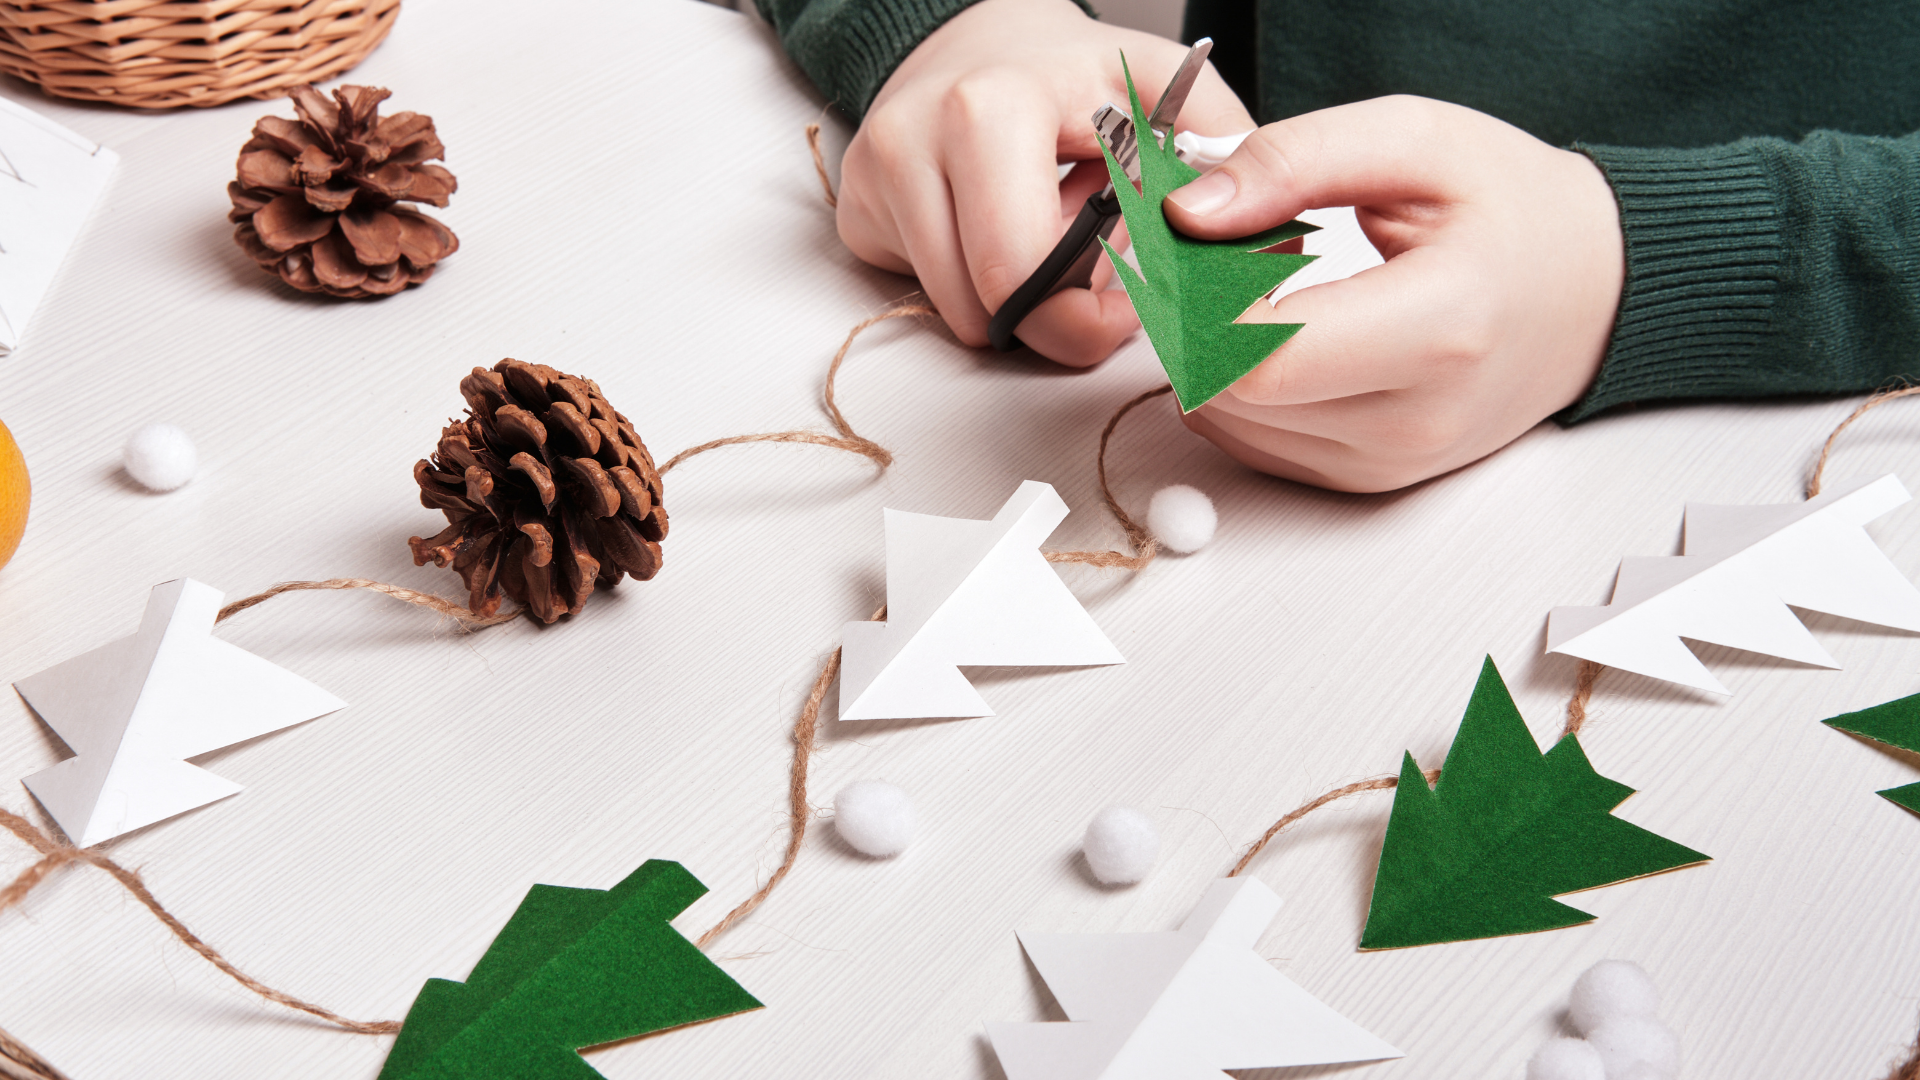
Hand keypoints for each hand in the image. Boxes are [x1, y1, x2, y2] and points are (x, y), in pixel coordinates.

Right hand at [839, 0, 1253, 365]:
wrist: (977, 41)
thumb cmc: (1078, 74)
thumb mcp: (1167, 90)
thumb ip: (1222, 157)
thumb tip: (1256, 241)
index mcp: (991, 108)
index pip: (1026, 271)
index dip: (1091, 314)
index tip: (1135, 303)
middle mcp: (914, 142)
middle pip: (988, 308)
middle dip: (1057, 315)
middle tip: (1099, 278)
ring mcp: (874, 179)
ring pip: (959, 315)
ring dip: (1019, 302)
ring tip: (1050, 237)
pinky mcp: (858, 214)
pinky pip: (929, 297)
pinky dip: (977, 287)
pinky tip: (1002, 233)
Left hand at [1162, 96, 1624, 491]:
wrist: (1595, 292)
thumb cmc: (1515, 211)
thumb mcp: (1414, 141)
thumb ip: (1294, 162)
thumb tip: (1187, 211)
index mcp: (1440, 330)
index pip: (1260, 357)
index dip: (1193, 302)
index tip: (1183, 240)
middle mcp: (1415, 420)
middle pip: (1231, 394)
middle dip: (1192, 318)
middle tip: (1210, 248)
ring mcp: (1391, 464)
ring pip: (1229, 423)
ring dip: (1209, 353)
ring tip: (1255, 283)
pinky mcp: (1366, 481)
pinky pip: (1251, 444)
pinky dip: (1236, 387)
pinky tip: (1274, 330)